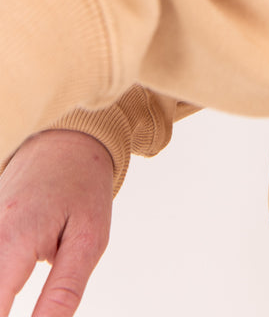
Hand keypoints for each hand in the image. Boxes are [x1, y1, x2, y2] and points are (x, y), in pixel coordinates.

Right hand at [0, 130, 112, 316]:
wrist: (67, 141)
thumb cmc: (83, 187)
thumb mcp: (88, 240)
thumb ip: (64, 291)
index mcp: (12, 241)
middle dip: (5, 308)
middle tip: (39, 306)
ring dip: (4, 295)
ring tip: (27, 298)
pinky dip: (1, 283)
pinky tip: (11, 288)